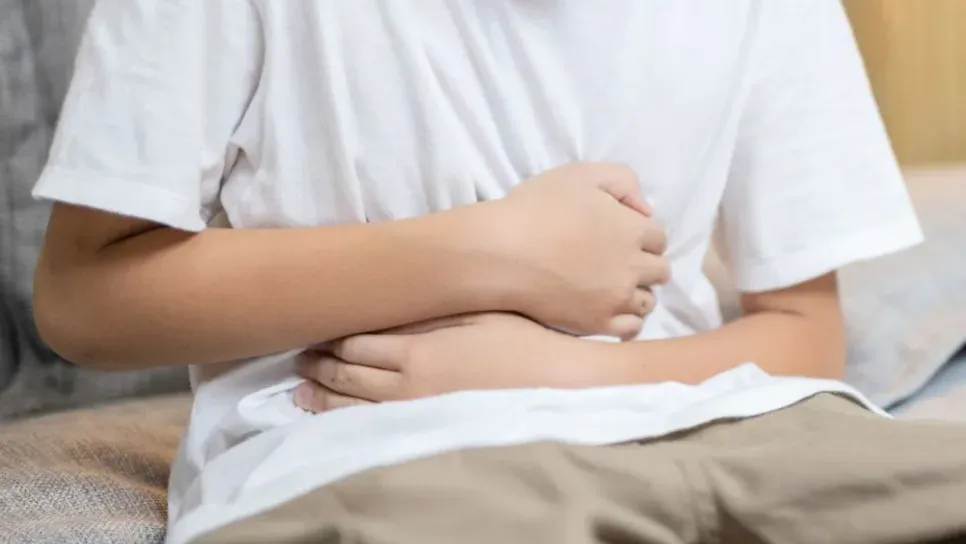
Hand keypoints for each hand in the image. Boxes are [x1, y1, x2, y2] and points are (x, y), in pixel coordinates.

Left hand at [293, 313, 608, 412]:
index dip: (329, 335)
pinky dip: (344, 423)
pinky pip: (372, 430)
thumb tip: (386, 302)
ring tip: (301, 392)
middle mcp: (406, 388)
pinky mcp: (425, 433)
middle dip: (318, 365)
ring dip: (322, 398)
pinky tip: (333, 420)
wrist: (554, 390)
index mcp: (417, 352)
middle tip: (298, 355)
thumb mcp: (475, 314)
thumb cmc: (520, 344)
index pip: (355, 342)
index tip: (313, 326)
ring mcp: (413, 416)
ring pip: (352, 408)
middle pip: (347, 375)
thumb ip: (427, 312)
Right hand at [489, 162, 668, 339]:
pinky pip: (631, 327)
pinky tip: (611, 310)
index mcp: (632, 230)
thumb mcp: (581, 174)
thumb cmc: (536, 208)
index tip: (621, 234)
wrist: (500, 252)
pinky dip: (628, 319)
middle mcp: (632, 267)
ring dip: (637, 291)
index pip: (659, 236)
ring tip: (612, 286)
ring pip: (648, 300)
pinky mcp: (596, 323)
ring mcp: (616, 299)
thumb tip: (645, 210)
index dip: (642, 234)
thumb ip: (623, 181)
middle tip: (618, 260)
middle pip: (660, 270)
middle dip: (645, 263)